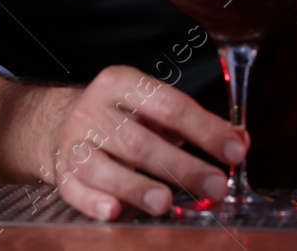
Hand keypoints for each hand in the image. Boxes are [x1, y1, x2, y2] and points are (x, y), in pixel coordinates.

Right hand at [40, 65, 246, 220]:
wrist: (57, 121)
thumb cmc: (119, 117)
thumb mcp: (153, 108)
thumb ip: (196, 124)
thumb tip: (239, 140)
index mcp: (122, 84)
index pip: (169, 105)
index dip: (204, 129)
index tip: (234, 151)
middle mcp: (95, 110)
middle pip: (139, 140)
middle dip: (180, 165)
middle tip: (214, 185)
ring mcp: (74, 141)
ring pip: (103, 165)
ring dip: (136, 185)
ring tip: (165, 202)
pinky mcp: (60, 171)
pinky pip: (75, 189)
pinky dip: (94, 201)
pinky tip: (114, 211)